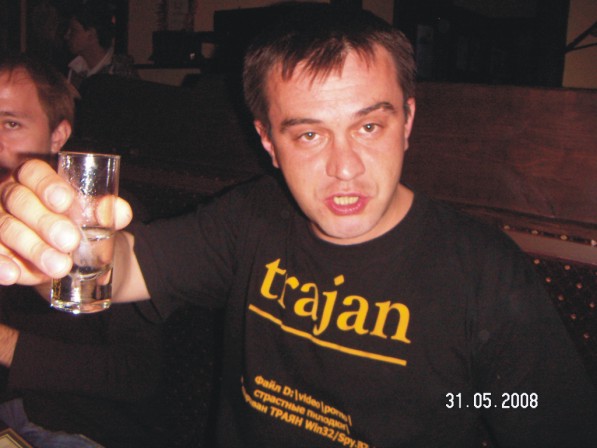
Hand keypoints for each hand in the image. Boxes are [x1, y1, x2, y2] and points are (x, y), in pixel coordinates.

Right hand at [0, 159, 132, 285]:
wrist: (68, 256)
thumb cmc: (77, 225)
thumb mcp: (92, 217)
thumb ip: (105, 211)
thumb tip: (121, 212)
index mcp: (34, 179)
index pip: (34, 172)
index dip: (47, 185)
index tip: (65, 202)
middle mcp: (10, 195)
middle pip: (18, 200)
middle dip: (45, 222)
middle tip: (71, 242)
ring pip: (4, 228)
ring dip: (32, 248)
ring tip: (60, 267)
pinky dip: (1, 265)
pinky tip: (14, 276)